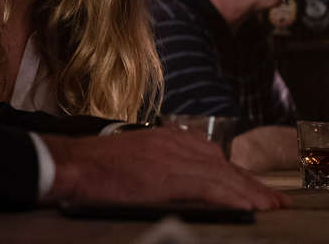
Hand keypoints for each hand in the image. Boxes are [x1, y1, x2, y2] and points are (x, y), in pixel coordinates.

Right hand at [40, 127, 287, 209]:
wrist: (72, 163)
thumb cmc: (93, 166)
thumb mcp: (132, 156)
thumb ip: (156, 162)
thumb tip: (173, 180)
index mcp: (163, 138)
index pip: (209, 154)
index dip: (234, 172)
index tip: (251, 186)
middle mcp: (171, 142)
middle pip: (221, 162)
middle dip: (248, 182)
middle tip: (271, 200)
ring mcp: (170, 156)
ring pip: (221, 173)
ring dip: (248, 191)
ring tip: (268, 206)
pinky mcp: (167, 174)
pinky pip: (209, 186)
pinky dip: (232, 196)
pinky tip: (248, 206)